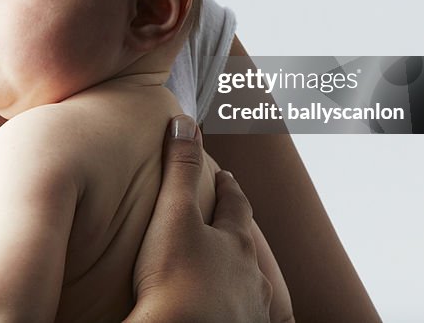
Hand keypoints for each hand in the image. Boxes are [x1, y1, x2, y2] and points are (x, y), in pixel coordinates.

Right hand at [127, 115, 291, 322]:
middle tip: (226, 228)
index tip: (225, 177)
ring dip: (236, 278)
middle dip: (235, 236)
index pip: (236, 205)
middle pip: (246, 248)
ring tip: (224, 278)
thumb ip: (179, 168)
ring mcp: (249, 311)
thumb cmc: (175, 280)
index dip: (228, 189)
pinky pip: (243, 320)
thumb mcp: (173, 215)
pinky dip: (235, 312)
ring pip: (248, 288)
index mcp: (236, 242)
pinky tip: (227, 315)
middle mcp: (250, 277)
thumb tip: (184, 121)